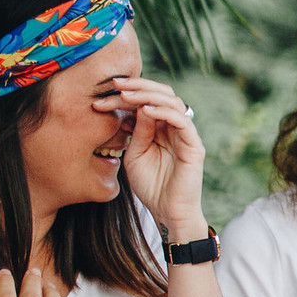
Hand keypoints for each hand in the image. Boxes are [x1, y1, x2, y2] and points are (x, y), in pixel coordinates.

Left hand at [98, 77, 207, 239]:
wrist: (168, 212)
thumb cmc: (151, 186)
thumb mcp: (134, 154)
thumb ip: (137, 131)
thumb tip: (138, 105)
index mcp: (161, 128)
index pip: (147, 100)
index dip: (126, 95)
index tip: (101, 97)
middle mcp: (175, 127)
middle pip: (163, 93)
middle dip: (138, 86)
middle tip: (116, 85)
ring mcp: (186, 135)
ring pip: (172, 101)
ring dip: (148, 95)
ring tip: (127, 95)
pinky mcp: (194, 146)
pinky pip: (181, 120)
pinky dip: (163, 112)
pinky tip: (145, 110)